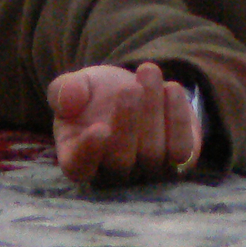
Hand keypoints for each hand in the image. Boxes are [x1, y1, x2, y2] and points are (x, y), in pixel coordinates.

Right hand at [48, 62, 202, 185]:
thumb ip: (63, 91)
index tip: (99, 128)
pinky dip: (178, 118)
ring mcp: (148, 172)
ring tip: (148, 71)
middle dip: (127, 122)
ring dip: (153, 110)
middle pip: (121, 161)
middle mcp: (114, 175)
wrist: (130, 91)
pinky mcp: (178, 162)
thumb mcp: (74, 86)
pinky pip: (182, 150)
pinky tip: (171, 88)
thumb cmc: (94, 96)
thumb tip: (69, 99)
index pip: (80, 168)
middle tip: (129, 88)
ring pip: (154, 153)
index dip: (89, 152)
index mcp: (78, 159)